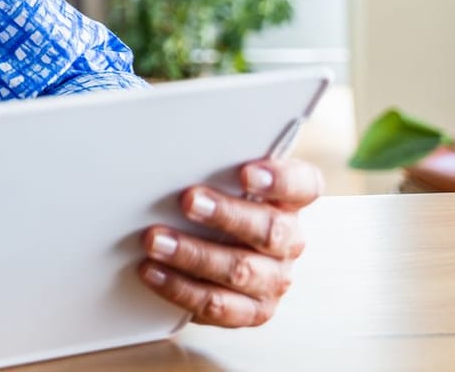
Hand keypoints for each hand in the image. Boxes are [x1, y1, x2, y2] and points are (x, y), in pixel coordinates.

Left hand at [138, 157, 322, 327]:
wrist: (209, 253)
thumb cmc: (214, 202)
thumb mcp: (219, 179)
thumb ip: (212, 166)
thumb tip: (169, 145)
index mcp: (289, 201)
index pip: (303, 186)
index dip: (279, 180)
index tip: (246, 173)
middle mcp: (288, 241)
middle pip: (270, 229)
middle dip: (226, 215)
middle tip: (188, 200)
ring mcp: (273, 279)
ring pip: (241, 270)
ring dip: (194, 254)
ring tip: (155, 240)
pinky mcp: (252, 310)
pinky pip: (218, 305)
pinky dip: (181, 288)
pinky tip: (152, 271)